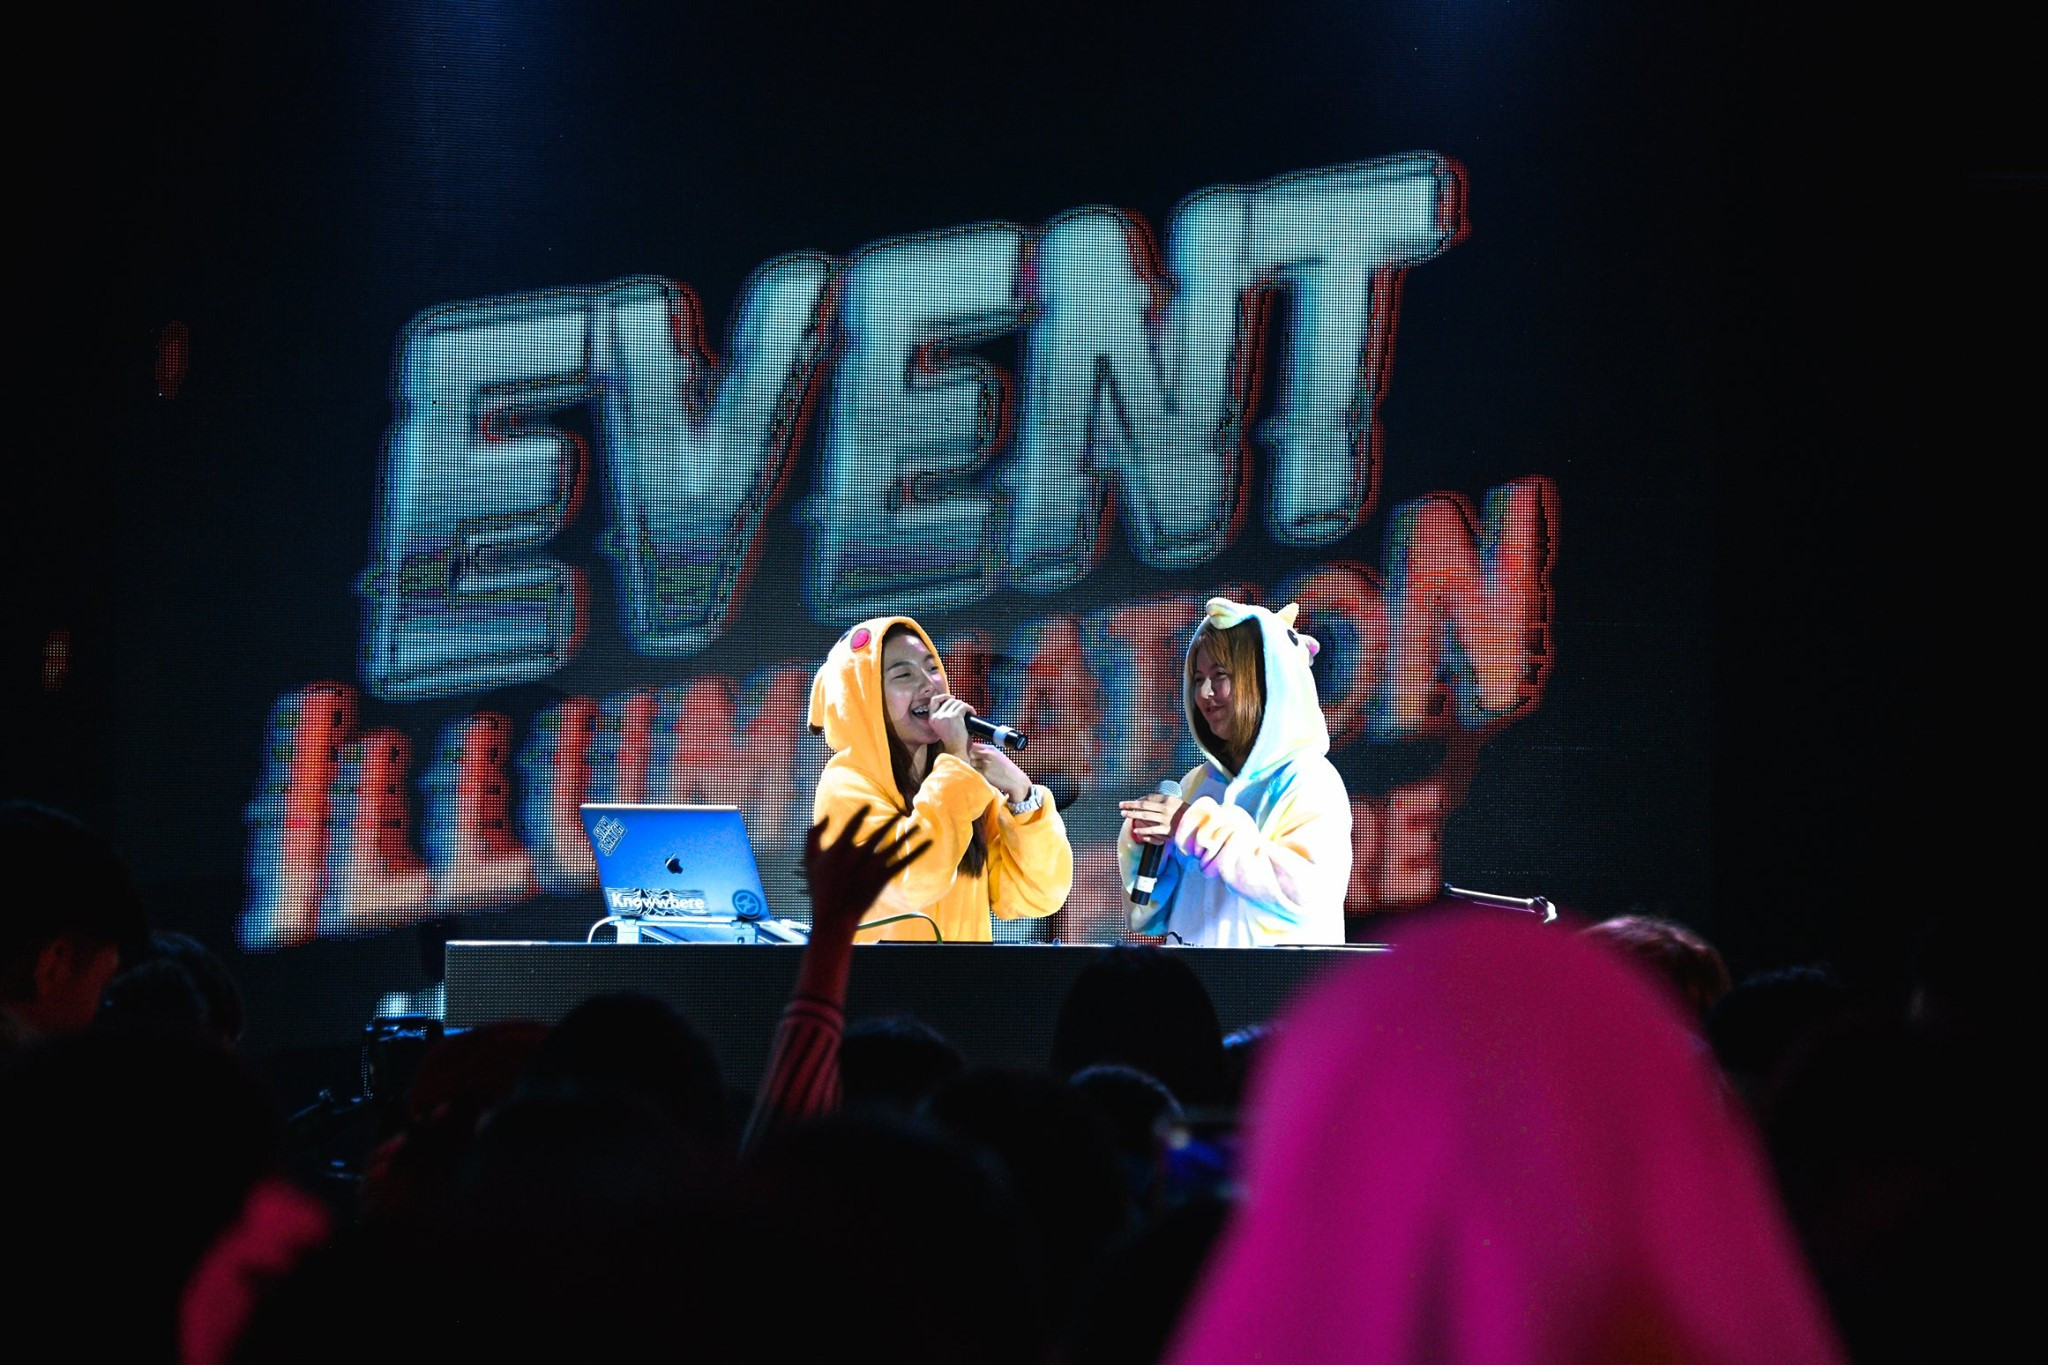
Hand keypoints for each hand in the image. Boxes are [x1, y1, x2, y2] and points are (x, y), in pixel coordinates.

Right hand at [802, 813, 927, 938]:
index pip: (854, 824)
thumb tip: (826, 817)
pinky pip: (904, 862)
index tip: (868, 806)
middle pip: (879, 832)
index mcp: (840, 847)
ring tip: (919, 825)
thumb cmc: (820, 888)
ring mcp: (872, 867)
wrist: (833, 917)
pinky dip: (918, 852)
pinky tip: (929, 843)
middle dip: (891, 821)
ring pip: (895, 845)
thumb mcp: (810, 859)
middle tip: (901, 812)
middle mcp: (858, 854)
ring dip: (909, 834)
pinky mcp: (883, 879)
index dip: (862, 813)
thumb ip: (813, 835)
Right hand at [927, 694, 974, 757]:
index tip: (952, 697)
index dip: (943, 697)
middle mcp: (937, 716)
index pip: (933, 701)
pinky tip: (973, 714)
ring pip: (957, 702)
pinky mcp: (954, 717)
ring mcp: (945, 716)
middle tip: (965, 710)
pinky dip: (970, 709)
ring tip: (970, 713)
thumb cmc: (954, 742)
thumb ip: (945, 717)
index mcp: (932, 719)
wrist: (957, 751)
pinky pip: (964, 706)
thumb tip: (955, 703)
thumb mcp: (945, 728)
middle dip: (959, 703)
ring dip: (965, 706)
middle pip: (949, 700)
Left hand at [970, 743, 1032, 805]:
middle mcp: (988, 754)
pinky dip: (979, 773)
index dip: (973, 751)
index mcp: (991, 749)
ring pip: (972, 762)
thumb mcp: (998, 755)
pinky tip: (987, 774)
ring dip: (975, 766)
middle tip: (979, 764)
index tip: (975, 755)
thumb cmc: (1007, 768)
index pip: (974, 746)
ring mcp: (986, 763)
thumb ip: (987, 752)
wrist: (1015, 780)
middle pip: (971, 753)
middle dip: (973, 758)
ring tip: (984, 769)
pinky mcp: (985, 773)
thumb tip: (973, 751)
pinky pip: (976, 771)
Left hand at [1119, 791, 1185, 844]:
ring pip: (1145, 816)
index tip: (1130, 802)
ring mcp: (1166, 819)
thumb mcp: (1175, 802)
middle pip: (1144, 805)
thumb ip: (1162, 800)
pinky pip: (1151, 830)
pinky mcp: (1167, 830)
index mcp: (1168, 799)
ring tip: (1123, 814)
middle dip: (1131, 805)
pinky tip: (1135, 830)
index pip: (1149, 798)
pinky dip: (1143, 830)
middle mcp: (1166, 808)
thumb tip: (1147, 799)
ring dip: (1133, 815)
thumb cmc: (1185, 813)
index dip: (1138, 800)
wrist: (1197, 825)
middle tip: (1120, 805)